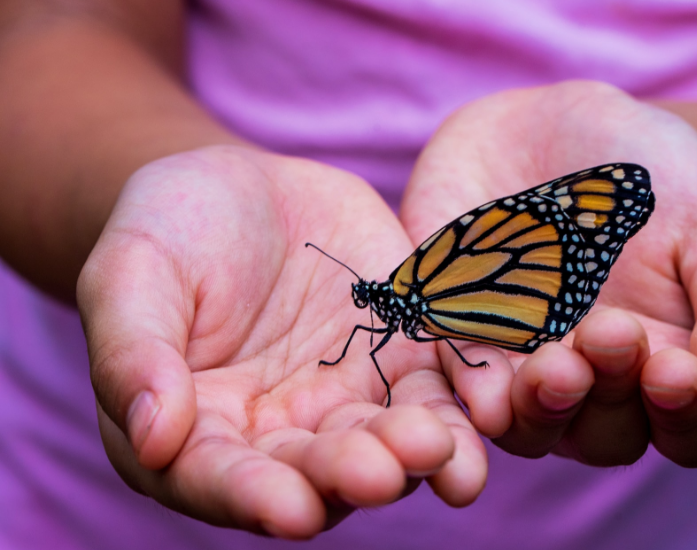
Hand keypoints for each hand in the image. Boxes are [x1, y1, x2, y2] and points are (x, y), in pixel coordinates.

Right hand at [77, 146, 485, 537]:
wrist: (243, 188)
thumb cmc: (168, 231)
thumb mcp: (130, 274)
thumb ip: (134, 353)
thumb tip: (152, 438)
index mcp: (200, 432)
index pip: (222, 479)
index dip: (253, 497)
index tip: (290, 509)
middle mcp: (281, 434)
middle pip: (317, 472)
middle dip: (350, 475)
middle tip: (382, 472)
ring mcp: (349, 398)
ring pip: (387, 441)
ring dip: (418, 455)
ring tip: (441, 450)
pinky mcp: (403, 356)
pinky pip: (439, 386)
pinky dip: (464, 402)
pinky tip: (490, 408)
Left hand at [400, 81, 696, 466]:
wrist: (559, 126)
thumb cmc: (656, 181)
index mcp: (665, 367)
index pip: (688, 429)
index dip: (689, 415)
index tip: (677, 370)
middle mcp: (592, 383)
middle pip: (603, 437)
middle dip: (608, 398)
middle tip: (608, 333)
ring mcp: (521, 365)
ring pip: (527, 426)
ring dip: (539, 409)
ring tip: (552, 367)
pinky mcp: (456, 334)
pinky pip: (456, 379)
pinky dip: (469, 388)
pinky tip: (483, 387)